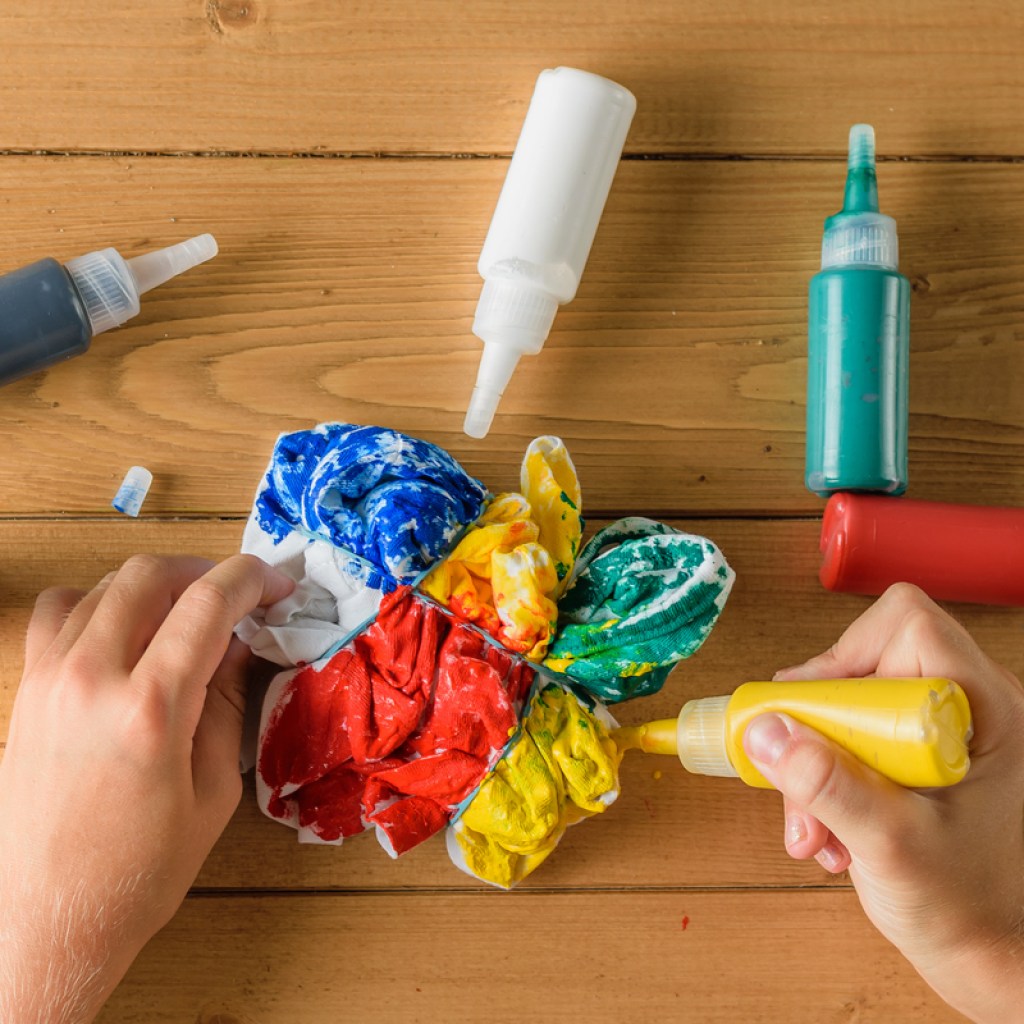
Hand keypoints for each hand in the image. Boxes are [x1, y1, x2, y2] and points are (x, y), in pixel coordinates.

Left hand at [0, 554, 292, 1023]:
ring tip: (186, 614)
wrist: (49, 920)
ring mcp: (49, 679)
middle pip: (150, 575)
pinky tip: (124, 633)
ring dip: (155, 586)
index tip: (278, 584)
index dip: (252, 579)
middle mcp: (91, 678)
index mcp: (150, 709)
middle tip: (239, 596)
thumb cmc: (140, 871)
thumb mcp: (212, 790)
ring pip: (103, 585)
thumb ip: (228, 703)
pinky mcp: (26, 691)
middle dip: (205, 572)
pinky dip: (97, 604)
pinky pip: (58, 613)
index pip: (207, 603)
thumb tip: (241, 644)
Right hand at [742, 583, 1023, 1021]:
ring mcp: (937, 734)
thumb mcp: (893, 846)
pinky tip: (829, 833)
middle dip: (817, 726)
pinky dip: (825, 781)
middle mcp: (964, 708)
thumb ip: (828, 786)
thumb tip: (767, 731)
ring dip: (812, 763)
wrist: (991, 960)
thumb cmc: (971, 909)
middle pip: (865, 665)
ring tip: (812, 827)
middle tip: (794, 773)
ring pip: (848, 707)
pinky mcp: (914, 759)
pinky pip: (849, 740)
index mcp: (985, 709)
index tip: (814, 710)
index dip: (850, 653)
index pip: (908, 625)